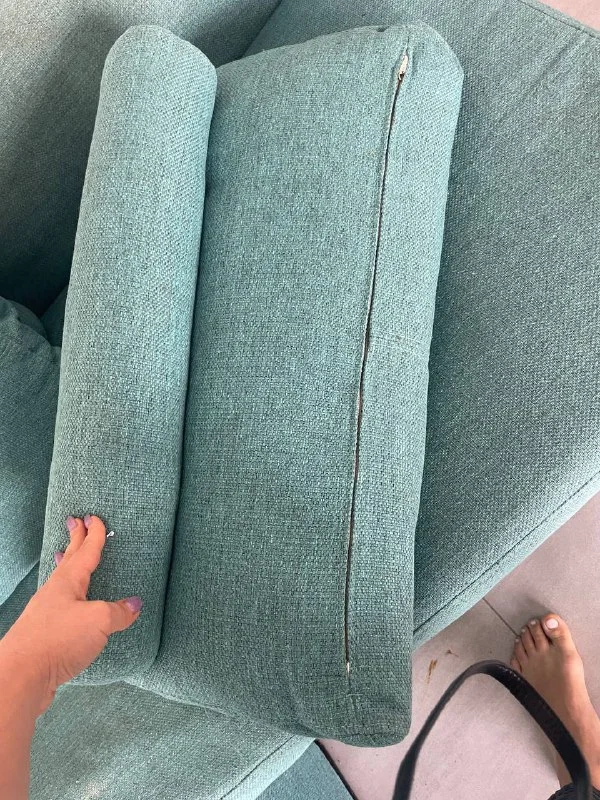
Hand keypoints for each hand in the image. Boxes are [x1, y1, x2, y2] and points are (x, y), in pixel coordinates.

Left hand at [0, 515, 141, 715]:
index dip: (93, 535)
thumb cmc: (58, 641)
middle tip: (75, 521)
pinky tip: (70, 605)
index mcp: (68, 582)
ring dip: (66, 566)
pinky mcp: (44, 634)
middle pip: (67, 560)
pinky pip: (59, 605)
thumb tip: (134, 605)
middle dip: (74, 540)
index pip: (85, 552)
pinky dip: (67, 596)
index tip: (94, 517)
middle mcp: (54, 593)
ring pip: (60, 582)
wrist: (21, 676)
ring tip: (65, 556)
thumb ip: (119, 611)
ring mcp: (46, 613)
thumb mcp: (98, 621)